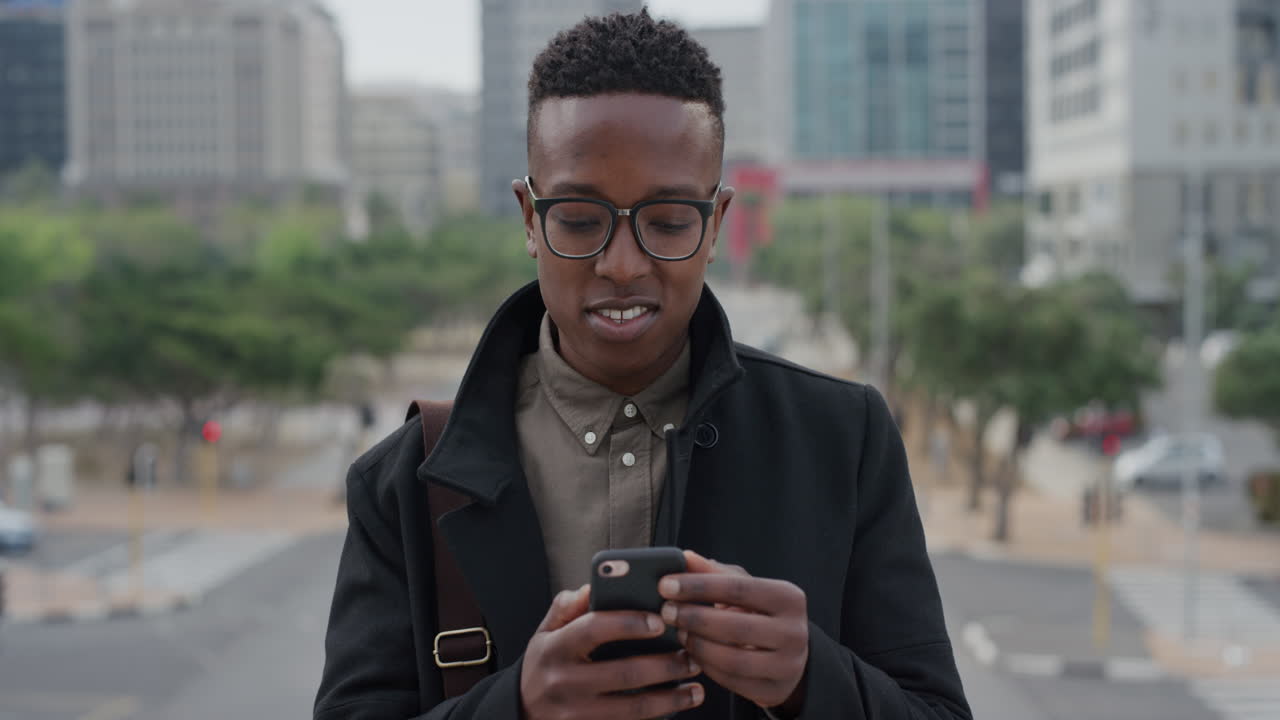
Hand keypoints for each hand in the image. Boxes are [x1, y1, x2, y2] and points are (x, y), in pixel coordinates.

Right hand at [520, 585, 705, 719]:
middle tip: (691, 655)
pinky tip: (676, 706)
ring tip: (696, 687)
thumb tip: (592, 587)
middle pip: (624, 673)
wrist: (522, 713)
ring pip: (633, 708)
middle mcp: (564, 682)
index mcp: (555, 648)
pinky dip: (657, 717)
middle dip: (665, 665)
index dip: (628, 623)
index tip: (659, 620)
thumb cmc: (543, 666)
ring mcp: (576, 713)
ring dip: (670, 698)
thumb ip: (566, 607)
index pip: (593, 629)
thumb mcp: (544, 633)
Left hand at [659, 552, 808, 713]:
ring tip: (679, 632)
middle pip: (735, 626)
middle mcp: (794, 633)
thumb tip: (684, 557)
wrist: (789, 653)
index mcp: (789, 598)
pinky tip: (691, 653)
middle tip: (667, 612)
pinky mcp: (774, 691)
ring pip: (732, 659)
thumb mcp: (744, 587)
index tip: (666, 585)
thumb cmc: (760, 612)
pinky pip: (731, 681)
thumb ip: (714, 572)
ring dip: (698, 645)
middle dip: (694, 618)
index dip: (699, 586)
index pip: (739, 588)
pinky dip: (706, 666)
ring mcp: (787, 666)